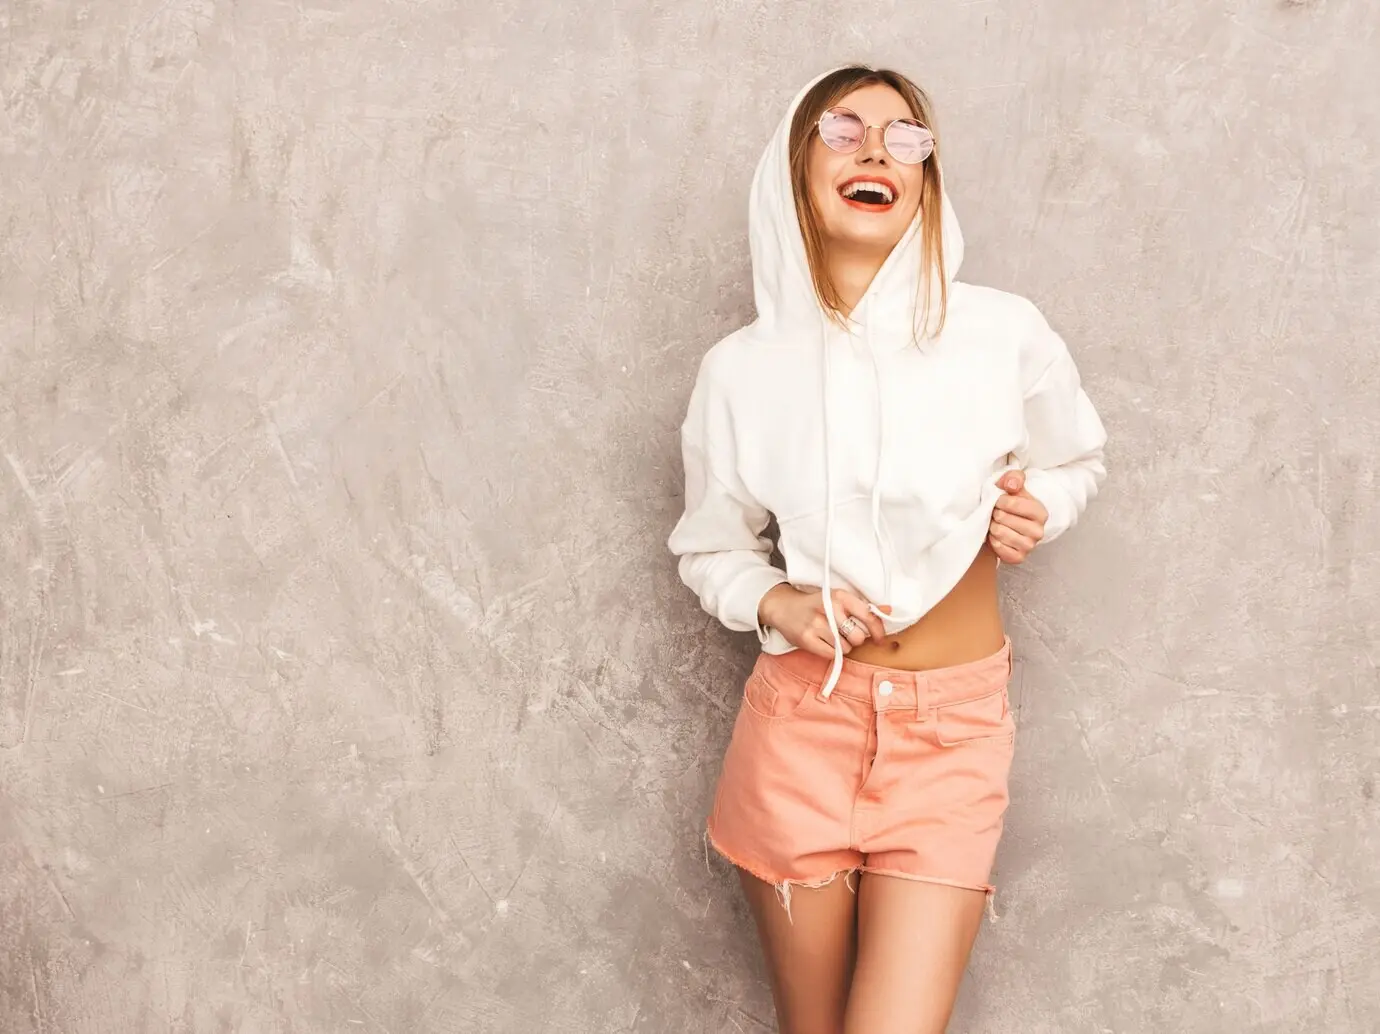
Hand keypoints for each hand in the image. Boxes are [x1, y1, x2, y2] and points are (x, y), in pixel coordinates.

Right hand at [758, 585, 889, 659]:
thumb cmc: (815, 604)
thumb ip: (862, 607)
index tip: (879, 639)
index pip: (868, 616)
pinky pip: (832, 655)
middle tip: (846, 635)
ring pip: (846, 648)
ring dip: (843, 646)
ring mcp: (817, 624)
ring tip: (832, 637)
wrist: (783, 607)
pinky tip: (823, 642)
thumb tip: (889, 610)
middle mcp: (829, 608)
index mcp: (840, 596)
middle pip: (859, 637)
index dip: (878, 631)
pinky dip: (831, 652)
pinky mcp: (807, 639)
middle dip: (856, 640)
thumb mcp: (837, 599)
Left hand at [988, 470, 1047, 563]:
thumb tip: (1010, 485)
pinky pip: (998, 548)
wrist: (1003, 525)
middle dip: (995, 513)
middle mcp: (1039, 531)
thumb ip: (1013, 478)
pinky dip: (993, 541)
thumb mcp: (1012, 485)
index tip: (999, 500)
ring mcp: (1029, 546)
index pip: (1013, 503)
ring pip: (999, 532)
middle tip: (997, 513)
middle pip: (1003, 518)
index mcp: (1040, 512)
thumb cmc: (1008, 503)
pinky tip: (997, 536)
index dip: (1000, 500)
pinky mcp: (1018, 558)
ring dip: (993, 526)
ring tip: (997, 523)